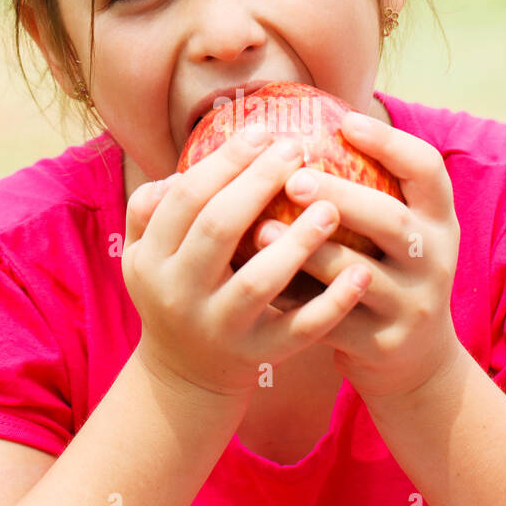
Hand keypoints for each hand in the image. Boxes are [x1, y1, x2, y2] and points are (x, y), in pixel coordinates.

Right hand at [121, 131, 369, 399]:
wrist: (185, 374)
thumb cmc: (176, 290)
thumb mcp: (145, 255)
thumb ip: (149, 208)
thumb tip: (183, 165)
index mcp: (151, 260)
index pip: (186, 198)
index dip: (224, 162)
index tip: (263, 132)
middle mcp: (180, 294)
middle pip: (218, 228)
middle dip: (258, 184)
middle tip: (297, 151)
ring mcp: (221, 328)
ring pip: (259, 282)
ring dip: (298, 241)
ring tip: (332, 206)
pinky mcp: (260, 355)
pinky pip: (300, 329)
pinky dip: (332, 302)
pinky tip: (361, 272)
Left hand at [251, 110, 464, 402]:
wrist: (414, 362)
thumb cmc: (388, 275)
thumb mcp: (398, 234)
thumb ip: (370, 189)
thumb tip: (306, 122)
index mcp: (438, 221)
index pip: (428, 170)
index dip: (390, 142)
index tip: (345, 120)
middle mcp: (435, 259)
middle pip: (394, 221)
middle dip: (343, 197)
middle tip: (292, 179)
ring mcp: (412, 305)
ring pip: (359, 274)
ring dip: (308, 250)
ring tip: (259, 231)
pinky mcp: (383, 344)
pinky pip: (333, 319)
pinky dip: (295, 299)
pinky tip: (258, 280)